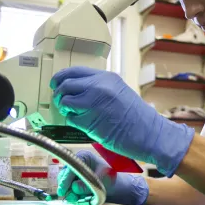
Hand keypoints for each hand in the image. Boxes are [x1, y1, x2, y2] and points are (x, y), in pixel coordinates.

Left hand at [51, 67, 194, 176]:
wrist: (149, 133)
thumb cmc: (137, 116)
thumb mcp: (119, 91)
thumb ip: (99, 87)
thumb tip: (77, 88)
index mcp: (106, 78)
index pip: (75, 71)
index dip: (61, 77)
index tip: (55, 83)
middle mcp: (98, 87)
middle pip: (65, 85)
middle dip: (59, 93)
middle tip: (60, 100)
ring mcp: (93, 104)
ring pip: (65, 101)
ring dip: (65, 108)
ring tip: (74, 113)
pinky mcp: (90, 122)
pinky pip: (71, 119)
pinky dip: (73, 121)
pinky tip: (84, 124)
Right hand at [58, 150, 148, 204]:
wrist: (116, 186)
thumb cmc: (111, 178)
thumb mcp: (102, 180)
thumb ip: (88, 184)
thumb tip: (75, 188)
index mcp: (84, 157)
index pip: (71, 167)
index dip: (66, 179)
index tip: (63, 190)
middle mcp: (78, 163)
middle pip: (65, 174)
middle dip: (66, 187)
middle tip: (71, 197)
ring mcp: (76, 172)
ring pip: (65, 182)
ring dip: (69, 192)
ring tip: (76, 199)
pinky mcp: (75, 181)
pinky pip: (69, 188)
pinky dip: (72, 194)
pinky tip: (77, 198)